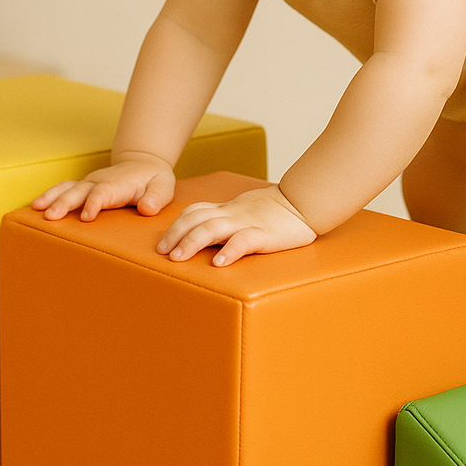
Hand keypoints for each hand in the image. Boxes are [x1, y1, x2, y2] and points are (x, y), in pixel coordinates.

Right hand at [32, 152, 175, 221]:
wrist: (143, 163)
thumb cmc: (153, 179)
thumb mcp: (163, 186)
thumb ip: (156, 197)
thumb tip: (147, 208)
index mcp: (118, 184)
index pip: (103, 194)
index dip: (94, 204)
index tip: (85, 217)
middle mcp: (99, 182)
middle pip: (79, 191)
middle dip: (65, 203)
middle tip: (51, 216)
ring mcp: (89, 183)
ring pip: (68, 188)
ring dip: (52, 198)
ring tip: (36, 209)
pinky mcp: (83, 187)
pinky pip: (64, 189)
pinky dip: (50, 195)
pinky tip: (35, 206)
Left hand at [157, 183, 316, 265]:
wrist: (304, 202)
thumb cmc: (274, 211)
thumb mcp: (245, 212)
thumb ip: (227, 220)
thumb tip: (204, 234)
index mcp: (228, 210)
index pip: (195, 212)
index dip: (176, 226)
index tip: (162, 243)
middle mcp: (232, 215)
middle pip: (197, 219)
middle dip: (176, 235)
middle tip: (163, 253)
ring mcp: (247, 223)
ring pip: (213, 228)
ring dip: (192, 242)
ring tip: (178, 258)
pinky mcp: (265, 234)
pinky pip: (244, 241)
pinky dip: (229, 251)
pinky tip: (219, 263)